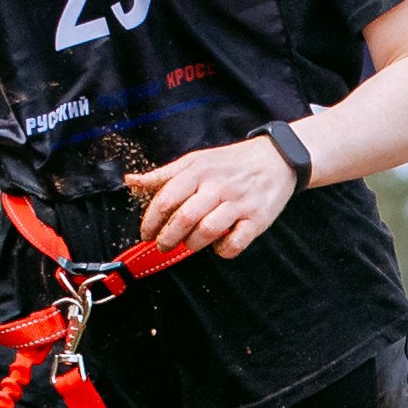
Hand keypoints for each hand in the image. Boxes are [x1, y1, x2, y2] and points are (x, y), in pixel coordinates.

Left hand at [125, 134, 301, 260]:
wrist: (277, 158)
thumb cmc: (231, 163)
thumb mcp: (196, 160)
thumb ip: (164, 174)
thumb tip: (131, 181)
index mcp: (199, 170)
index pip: (166, 198)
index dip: (151, 220)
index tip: (146, 233)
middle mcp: (218, 186)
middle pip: (184, 218)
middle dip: (167, 238)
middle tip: (163, 245)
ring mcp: (239, 202)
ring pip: (207, 231)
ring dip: (192, 244)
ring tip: (189, 244)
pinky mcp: (258, 219)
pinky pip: (235, 242)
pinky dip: (223, 250)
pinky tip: (219, 245)